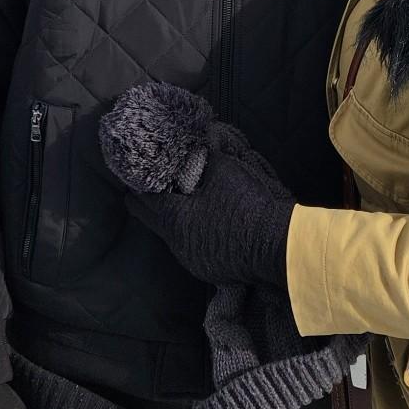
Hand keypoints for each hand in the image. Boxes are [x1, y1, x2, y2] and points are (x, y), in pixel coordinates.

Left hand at [100, 85, 294, 286]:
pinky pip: (188, 248)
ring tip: (172, 205)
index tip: (131, 178)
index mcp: (174, 218)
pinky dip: (187, 234)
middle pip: (152, 221)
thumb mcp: (224, 170)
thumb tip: (198, 140)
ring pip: (170, 236)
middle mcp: (176, 243)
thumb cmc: (247, 204)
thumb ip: (204, 155)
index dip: (137, 186)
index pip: (144, 200)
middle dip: (145, 205)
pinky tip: (196, 225)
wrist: (276, 245)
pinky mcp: (208, 269)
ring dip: (169, 221)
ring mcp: (191, 260)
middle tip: (140, 191)